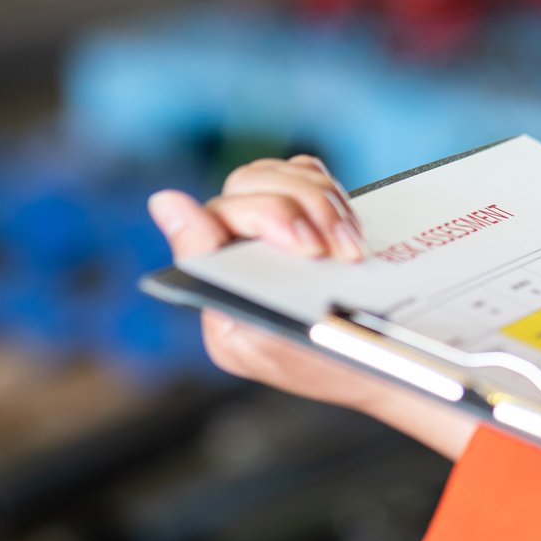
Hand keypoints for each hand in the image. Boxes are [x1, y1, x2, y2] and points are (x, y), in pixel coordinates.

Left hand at [147, 155, 476, 457]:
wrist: (376, 367)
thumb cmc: (313, 365)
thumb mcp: (258, 341)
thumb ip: (209, 273)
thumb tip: (163, 200)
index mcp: (213, 275)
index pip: (218, 216)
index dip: (269, 216)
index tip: (311, 248)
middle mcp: (232, 242)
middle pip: (252, 183)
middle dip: (307, 210)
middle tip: (344, 254)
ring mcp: (269, 221)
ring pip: (283, 173)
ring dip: (327, 206)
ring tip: (352, 251)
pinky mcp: (302, 210)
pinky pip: (308, 173)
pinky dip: (333, 195)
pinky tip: (350, 232)